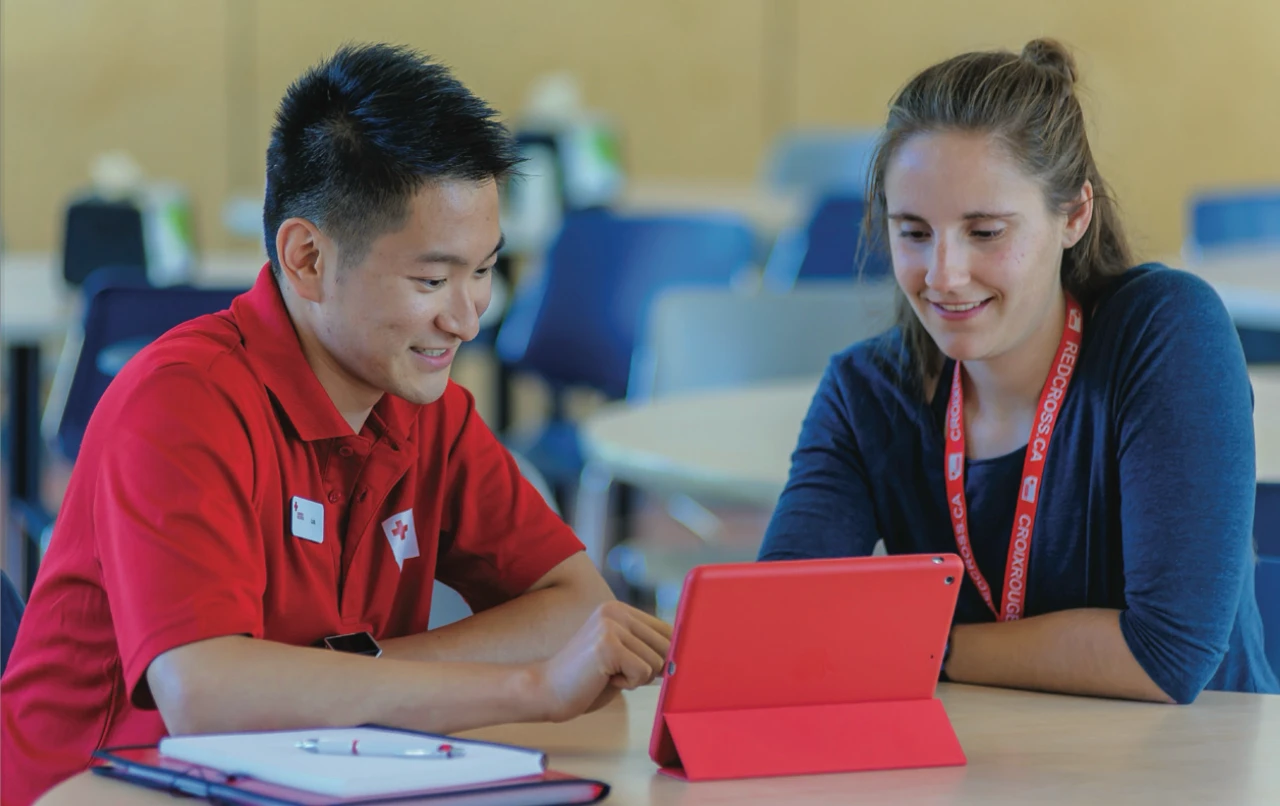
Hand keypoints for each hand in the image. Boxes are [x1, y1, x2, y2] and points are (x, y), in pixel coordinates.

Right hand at [532, 601, 671, 721]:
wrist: (546, 691)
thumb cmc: (586, 679)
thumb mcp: (621, 656)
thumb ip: (647, 649)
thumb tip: (684, 655)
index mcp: (619, 609)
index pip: (667, 630)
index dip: (666, 656)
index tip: (649, 669)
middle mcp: (615, 611)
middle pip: (666, 646)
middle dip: (648, 669)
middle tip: (616, 673)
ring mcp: (610, 625)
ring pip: (656, 662)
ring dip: (635, 678)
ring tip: (607, 674)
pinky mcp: (608, 644)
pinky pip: (643, 673)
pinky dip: (628, 685)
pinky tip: (603, 679)